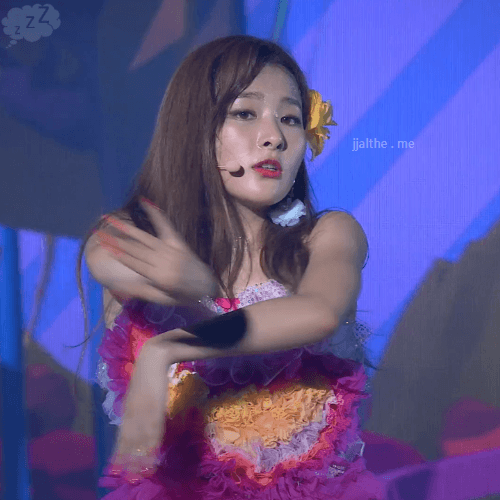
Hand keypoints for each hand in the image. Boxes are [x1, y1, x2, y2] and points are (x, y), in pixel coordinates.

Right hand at [97, 198, 217, 304]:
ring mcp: (171, 249)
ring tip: (113, 220)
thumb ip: (141, 291)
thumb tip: (119, 285)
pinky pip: (165, 226)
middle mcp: (163, 260)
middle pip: (135, 249)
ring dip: (127, 229)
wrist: (206, 285)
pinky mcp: (177, 241)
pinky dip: (156, 214)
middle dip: (116, 241)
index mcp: (158, 277)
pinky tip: (146, 203)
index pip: (133, 263)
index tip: (103, 247)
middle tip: (100, 233)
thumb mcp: (161, 299)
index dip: (118, 254)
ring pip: (145, 238)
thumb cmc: (182, 295)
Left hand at [109, 340, 171, 482]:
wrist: (153, 358)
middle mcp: (132, 412)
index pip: (122, 434)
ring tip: (140, 472)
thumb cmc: (146, 372)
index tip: (116, 466)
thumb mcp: (136, 391)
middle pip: (129, 440)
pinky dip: (153, 443)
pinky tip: (152, 453)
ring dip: (141, 456)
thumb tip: (133, 418)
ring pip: (141, 438)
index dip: (119, 451)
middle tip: (128, 476)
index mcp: (127, 408)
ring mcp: (143, 410)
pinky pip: (154, 429)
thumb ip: (135, 404)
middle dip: (128, 459)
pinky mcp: (155, 407)